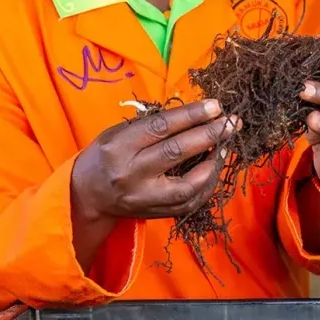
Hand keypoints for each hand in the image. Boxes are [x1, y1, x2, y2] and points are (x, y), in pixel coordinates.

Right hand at [70, 99, 232, 222]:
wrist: (87, 196)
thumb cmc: (105, 156)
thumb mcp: (116, 132)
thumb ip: (148, 125)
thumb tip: (193, 115)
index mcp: (119, 147)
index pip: (160, 127)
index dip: (190, 115)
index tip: (215, 106)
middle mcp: (131, 173)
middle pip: (176, 151)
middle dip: (209, 134)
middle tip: (232, 122)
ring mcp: (144, 197)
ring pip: (187, 184)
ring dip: (212, 164)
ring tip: (226, 146)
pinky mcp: (155, 213)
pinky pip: (189, 201)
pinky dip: (206, 185)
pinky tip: (215, 169)